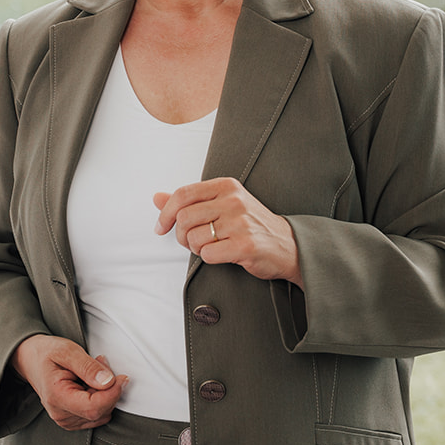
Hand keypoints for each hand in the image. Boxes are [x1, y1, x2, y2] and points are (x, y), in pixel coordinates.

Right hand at [12, 334, 127, 429]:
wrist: (29, 358)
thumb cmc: (46, 353)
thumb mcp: (67, 351)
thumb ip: (88, 367)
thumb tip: (108, 382)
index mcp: (56, 397)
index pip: (94, 407)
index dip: (113, 394)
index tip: (122, 377)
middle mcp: (60, 414)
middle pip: (100, 412)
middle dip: (110, 390)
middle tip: (102, 364)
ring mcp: (66, 420)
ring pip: (101, 414)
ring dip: (105, 394)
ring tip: (92, 372)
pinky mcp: (72, 420)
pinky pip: (97, 415)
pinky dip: (100, 399)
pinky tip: (90, 384)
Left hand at [153, 177, 303, 287]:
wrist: (288, 245)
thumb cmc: (249, 225)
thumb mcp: (221, 204)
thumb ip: (189, 201)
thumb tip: (156, 197)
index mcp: (226, 186)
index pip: (182, 194)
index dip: (165, 213)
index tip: (160, 228)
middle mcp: (233, 201)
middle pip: (183, 218)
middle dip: (180, 235)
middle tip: (189, 242)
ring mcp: (240, 222)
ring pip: (193, 238)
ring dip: (195, 248)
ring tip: (211, 246)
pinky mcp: (245, 245)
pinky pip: (207, 254)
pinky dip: (208, 258)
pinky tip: (222, 254)